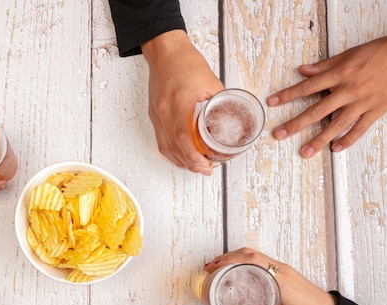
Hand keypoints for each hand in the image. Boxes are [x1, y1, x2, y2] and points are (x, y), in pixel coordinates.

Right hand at [142, 30, 224, 173]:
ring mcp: (156, 114)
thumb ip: (220, 101)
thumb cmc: (186, 62)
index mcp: (179, 101)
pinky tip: (181, 156)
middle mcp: (164, 111)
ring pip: (165, 146)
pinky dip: (171, 151)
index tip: (205, 164)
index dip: (193, 155)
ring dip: (180, 160)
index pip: (182, 136)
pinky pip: (160, 139)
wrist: (165, 51)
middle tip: (205, 170)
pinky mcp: (153, 114)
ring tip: (195, 167)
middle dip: (189, 163)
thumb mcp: (211, 80)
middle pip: (173, 147)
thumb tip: (232, 118)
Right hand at [203, 247, 337, 304]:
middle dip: (226, 257)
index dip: (230, 260)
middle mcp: (280, 269)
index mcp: (279, 279)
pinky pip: (260, 259)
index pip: (251, 261)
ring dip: (234, 256)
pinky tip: (235, 267)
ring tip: (218, 266)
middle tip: (210, 266)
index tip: (215, 266)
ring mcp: (282, 267)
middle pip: (249, 253)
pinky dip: (244, 259)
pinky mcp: (283, 269)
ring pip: (254, 253)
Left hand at [268, 31, 386, 157]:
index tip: (272, 103)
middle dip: (296, 124)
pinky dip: (348, 140)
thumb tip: (303, 71)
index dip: (288, 95)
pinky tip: (335, 149)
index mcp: (340, 74)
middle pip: (317, 111)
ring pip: (336, 125)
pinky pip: (360, 129)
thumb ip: (326, 66)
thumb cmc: (382, 52)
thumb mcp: (350, 54)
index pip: (307, 87)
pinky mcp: (376, 111)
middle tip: (279, 134)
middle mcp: (348, 90)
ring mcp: (362, 103)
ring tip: (304, 152)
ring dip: (318, 140)